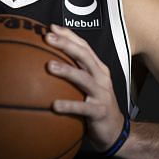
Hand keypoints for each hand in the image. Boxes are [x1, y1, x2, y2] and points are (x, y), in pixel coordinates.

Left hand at [45, 24, 124, 152]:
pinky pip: (82, 108)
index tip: (50, 27)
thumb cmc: (94, 104)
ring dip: (66, 70)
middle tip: (48, 38)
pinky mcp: (99, 111)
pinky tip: (54, 105)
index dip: (68, 35)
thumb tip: (43, 61)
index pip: (83, 46)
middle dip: (66, 44)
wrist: (114, 130)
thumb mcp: (85, 86)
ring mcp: (101, 94)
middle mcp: (101, 77)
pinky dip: (68, 105)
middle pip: (84, 56)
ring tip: (49, 66)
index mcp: (97, 68)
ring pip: (83, 78)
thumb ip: (71, 73)